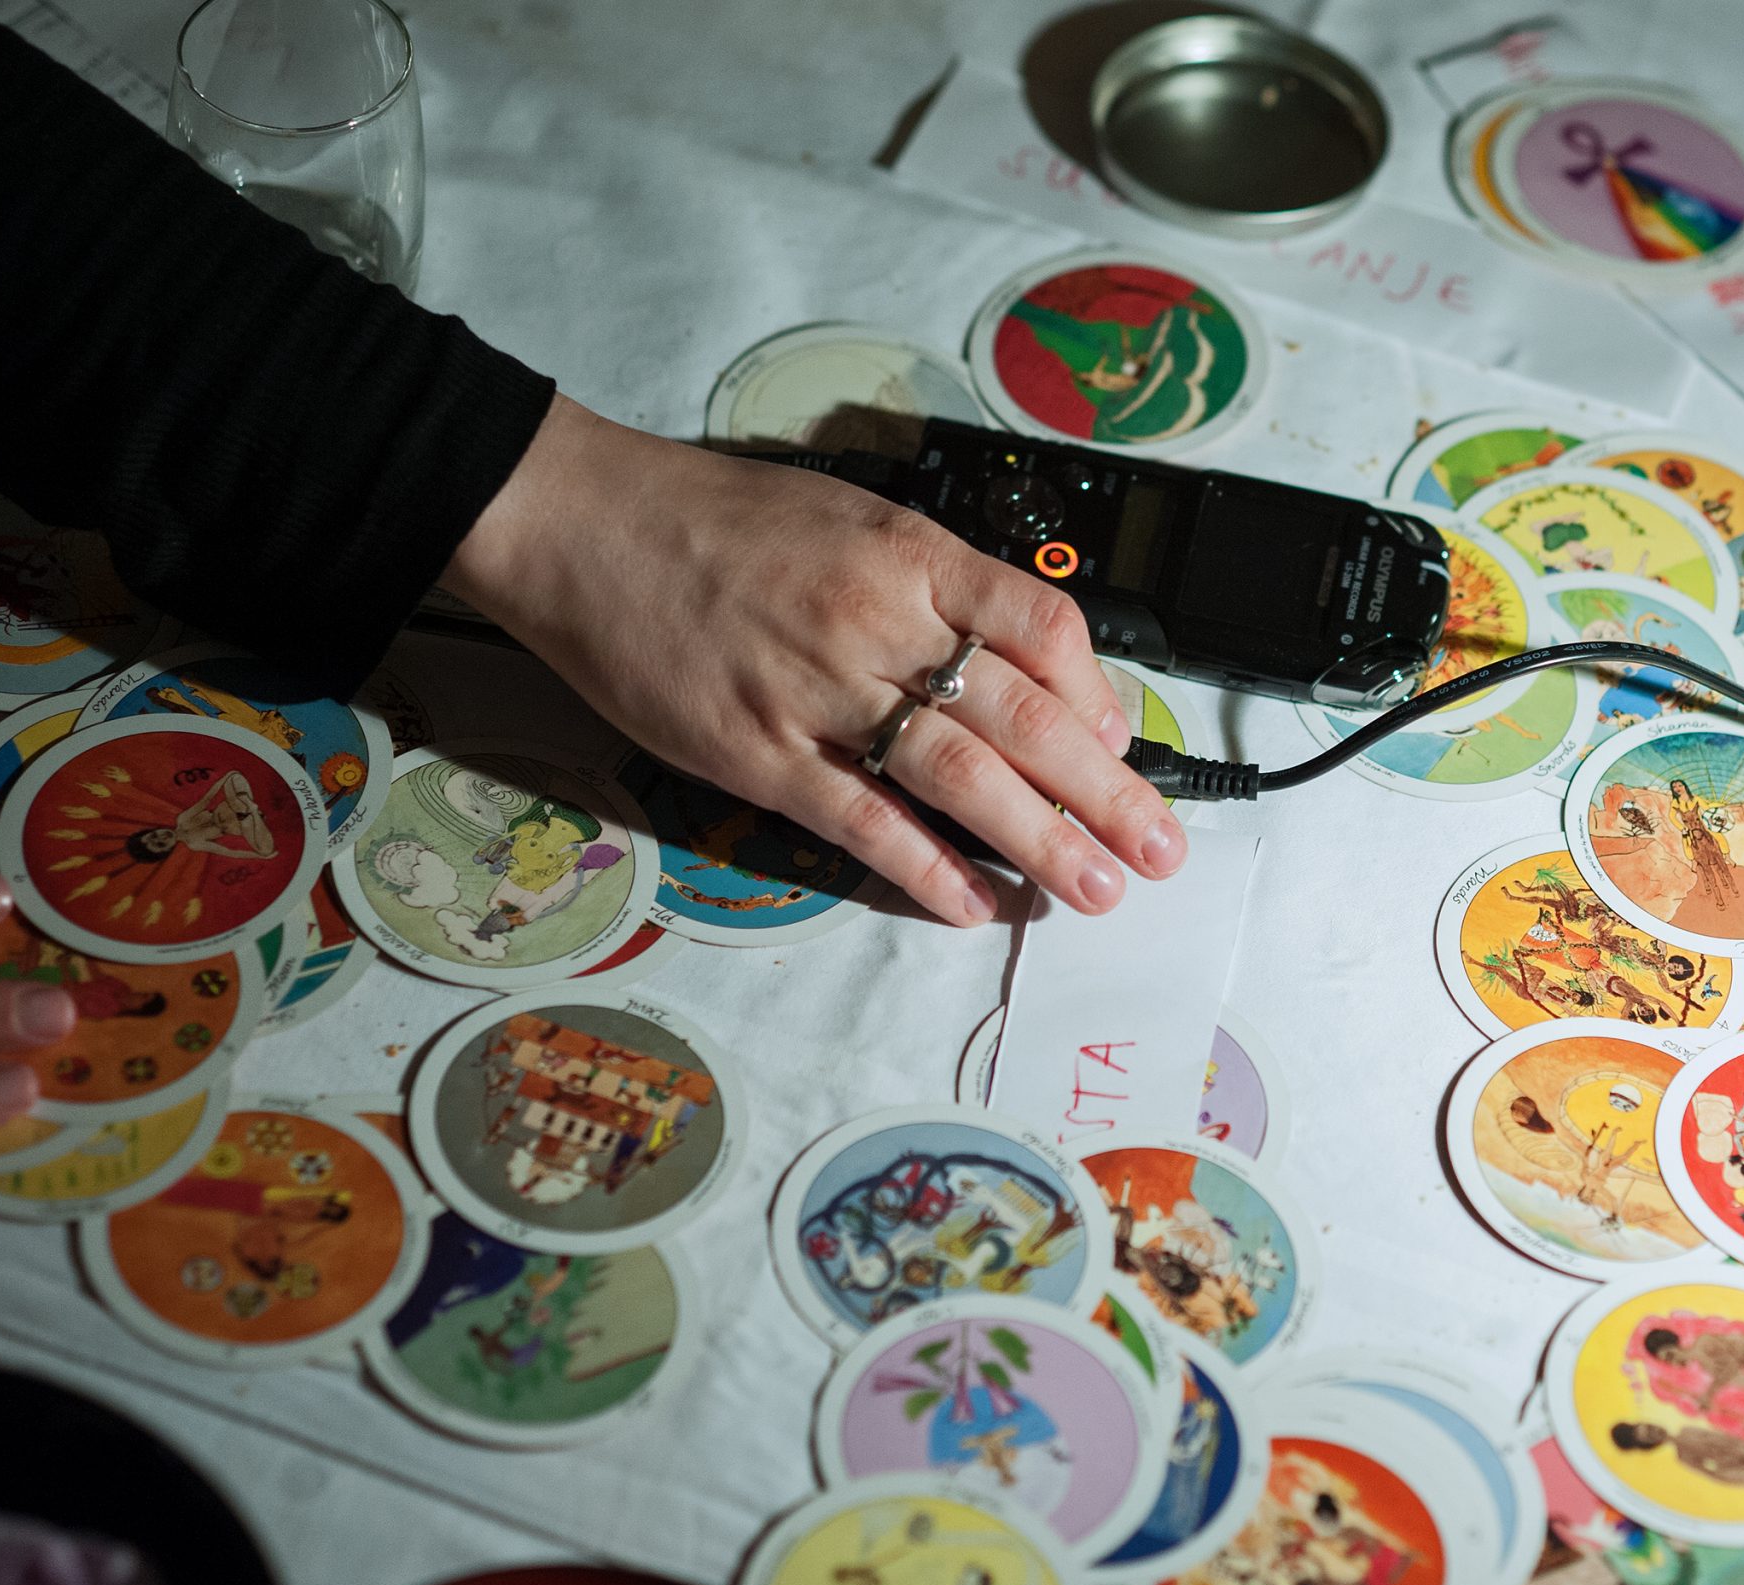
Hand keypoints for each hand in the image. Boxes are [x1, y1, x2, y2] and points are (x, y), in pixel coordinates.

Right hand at [444, 396, 1187, 927]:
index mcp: (912, 555)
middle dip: (1105, 793)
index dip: (1101, 699)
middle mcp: (879, 621)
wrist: (585, 523)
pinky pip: (861, 820)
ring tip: (1093, 891)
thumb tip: (1021, 662)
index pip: (1045, 629)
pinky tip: (974, 905)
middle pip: (1024, 715)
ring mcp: (817, 691)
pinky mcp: (757, 751)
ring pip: (959, 775)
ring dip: (1039, 842)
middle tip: (1157, 850)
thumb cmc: (719, 521)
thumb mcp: (853, 520)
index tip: (1127, 748)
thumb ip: (936, 587)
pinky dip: (925, 869)